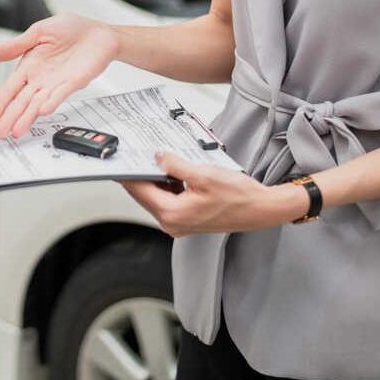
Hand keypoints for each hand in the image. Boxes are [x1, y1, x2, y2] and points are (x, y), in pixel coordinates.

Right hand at [0, 14, 118, 138]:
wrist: (100, 33)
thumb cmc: (71, 30)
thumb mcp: (38, 32)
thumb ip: (15, 46)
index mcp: (29, 66)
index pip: (10, 89)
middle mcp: (41, 79)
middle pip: (21, 102)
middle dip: (9, 118)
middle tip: (0, 133)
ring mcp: (56, 83)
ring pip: (37, 104)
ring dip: (27, 118)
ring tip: (17, 132)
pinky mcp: (73, 83)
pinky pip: (60, 94)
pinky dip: (51, 102)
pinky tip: (42, 111)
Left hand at [121, 153, 309, 236]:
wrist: (261, 209)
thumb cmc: (239, 196)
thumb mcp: (204, 174)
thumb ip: (176, 165)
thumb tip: (157, 157)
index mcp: (173, 214)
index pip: (140, 191)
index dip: (128, 175)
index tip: (118, 163)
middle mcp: (172, 223)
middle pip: (145, 195)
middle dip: (139, 175)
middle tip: (133, 156)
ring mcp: (179, 224)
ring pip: (157, 198)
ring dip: (154, 180)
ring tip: (153, 159)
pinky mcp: (187, 220)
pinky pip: (169, 201)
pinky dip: (167, 186)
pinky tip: (171, 171)